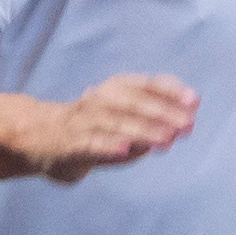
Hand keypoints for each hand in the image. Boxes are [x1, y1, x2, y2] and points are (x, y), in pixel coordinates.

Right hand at [36, 73, 195, 179]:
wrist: (42, 137)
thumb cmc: (95, 125)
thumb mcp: (127, 112)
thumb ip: (158, 109)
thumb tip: (190, 110)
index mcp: (117, 88)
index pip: (147, 84)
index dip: (171, 91)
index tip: (194, 102)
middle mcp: (100, 99)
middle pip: (133, 102)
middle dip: (162, 113)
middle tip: (186, 126)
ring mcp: (84, 121)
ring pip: (116, 123)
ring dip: (143, 130)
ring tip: (165, 140)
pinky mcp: (71, 144)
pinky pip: (91, 143)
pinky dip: (108, 145)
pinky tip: (125, 150)